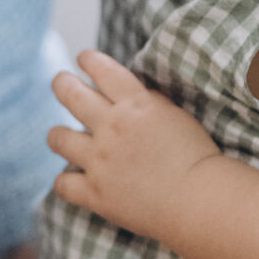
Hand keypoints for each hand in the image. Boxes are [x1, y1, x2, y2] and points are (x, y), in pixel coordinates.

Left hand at [47, 49, 219, 241]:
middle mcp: (112, 126)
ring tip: (61, 136)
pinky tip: (72, 180)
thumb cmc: (196, 157)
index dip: (88, 60)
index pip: (102, 69)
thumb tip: (128, 92)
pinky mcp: (95, 193)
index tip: (83, 59)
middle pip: (70, 94)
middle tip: (61, 83)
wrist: (200, 199)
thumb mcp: (176, 115)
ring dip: (58, 135)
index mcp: (136, 104)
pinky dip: (66, 182)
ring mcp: (100, 160)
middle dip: (62, 84)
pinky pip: (63, 183)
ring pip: (58, 138)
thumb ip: (148, 101)